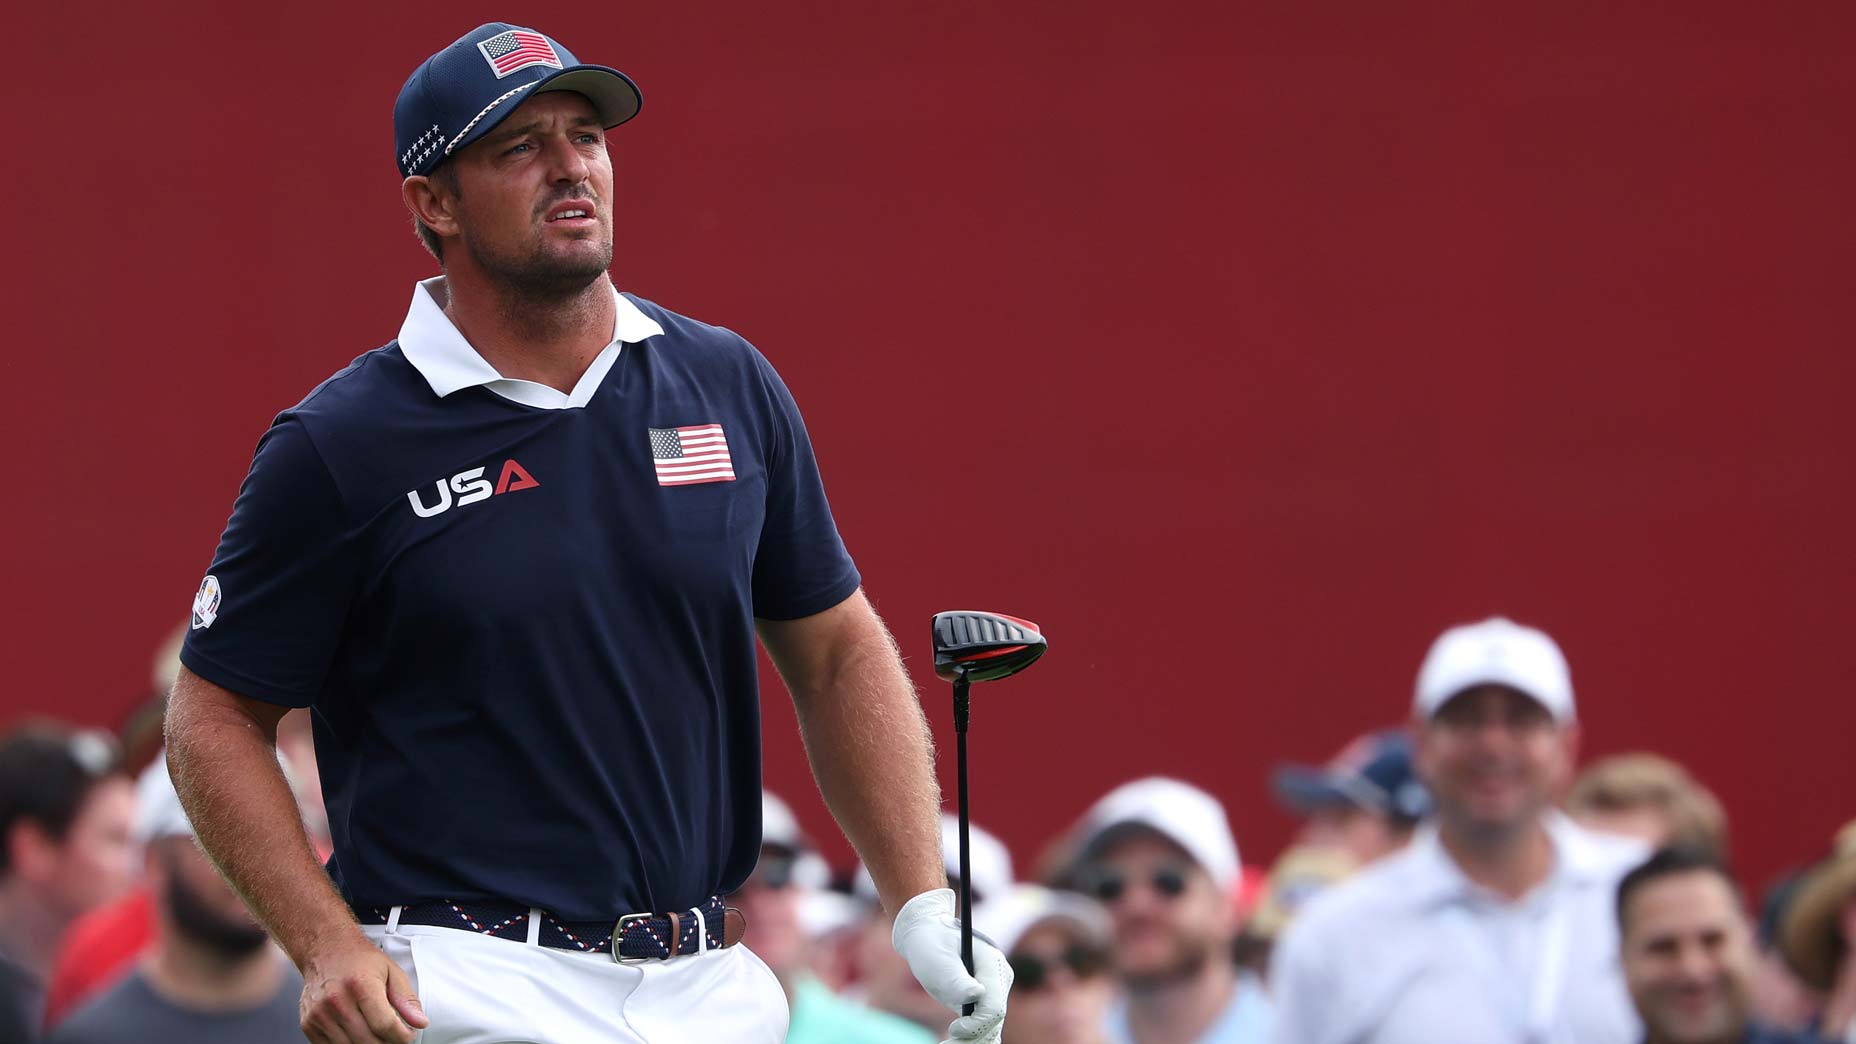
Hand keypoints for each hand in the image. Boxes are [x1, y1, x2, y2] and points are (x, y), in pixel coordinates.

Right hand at [299, 938, 428, 1043]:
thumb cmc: (358, 959)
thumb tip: (420, 1022)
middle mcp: (337, 1000)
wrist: (325, 949)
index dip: (402, 1036)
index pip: (385, 1025)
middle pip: (369, 1041)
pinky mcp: (309, 1024)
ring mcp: (320, 1014)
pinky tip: (359, 1033)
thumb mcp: (391, 971)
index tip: (408, 1035)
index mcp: (361, 984)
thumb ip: (407, 999)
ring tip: (378, 1033)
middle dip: (388, 1043)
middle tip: (394, 1035)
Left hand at [891, 888, 1012, 1043]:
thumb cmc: (931, 943)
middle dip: (972, 1038)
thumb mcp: (938, 958)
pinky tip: (950, 1043)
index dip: (976, 1024)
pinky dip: (970, 1039)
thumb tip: (976, 995)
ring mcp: (994, 992)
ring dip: (970, 1042)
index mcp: (993, 965)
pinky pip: (983, 1028)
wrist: (928, 936)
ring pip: (991, 1029)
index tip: (952, 1029)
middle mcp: (999, 980)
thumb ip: (956, 978)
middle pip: (995, 1022)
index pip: (994, 1006)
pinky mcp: (984, 1003)